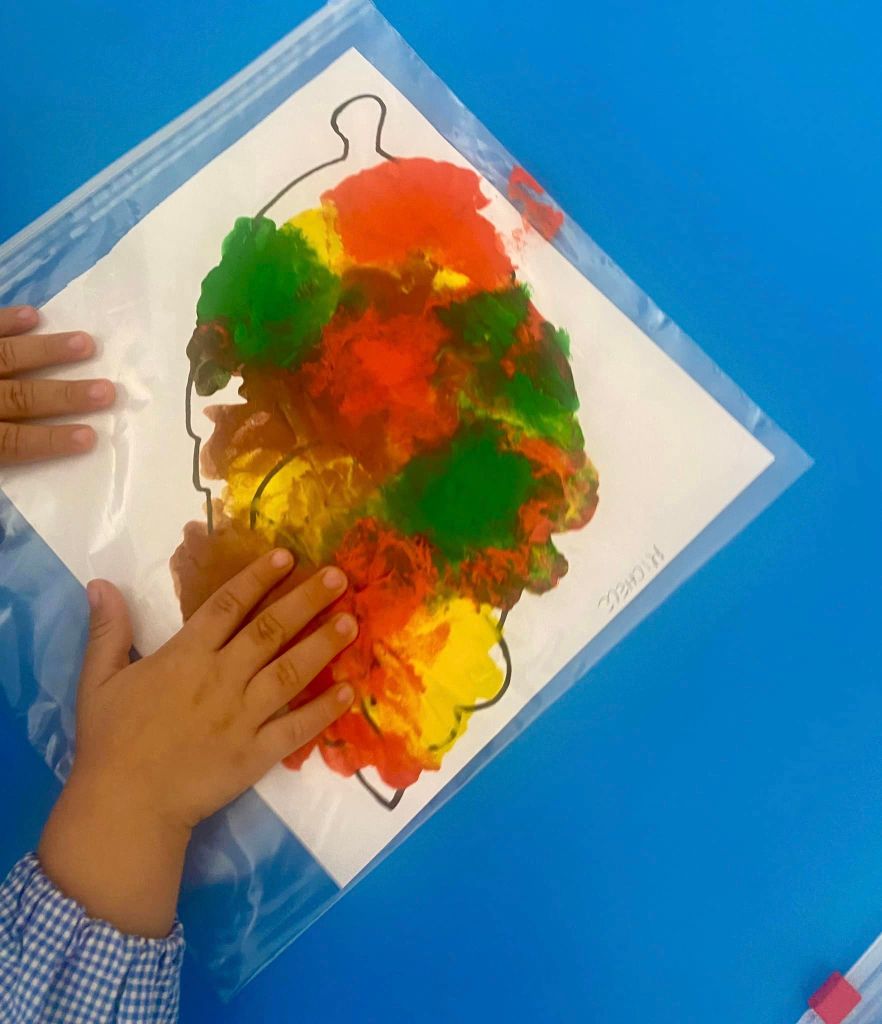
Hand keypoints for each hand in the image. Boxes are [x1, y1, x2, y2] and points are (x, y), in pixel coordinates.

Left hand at [0, 304, 114, 463]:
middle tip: (107, 391)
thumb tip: (30, 450)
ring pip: (7, 357)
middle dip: (65, 394)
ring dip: (48, 351)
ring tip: (86, 344)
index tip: (91, 438)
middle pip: (21, 397)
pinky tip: (33, 315)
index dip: (51, 440)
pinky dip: (7, 320)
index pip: (15, 441)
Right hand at [39, 548, 356, 935]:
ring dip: (323, 645)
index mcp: (185, 656)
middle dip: (307, 600)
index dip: (257, 577)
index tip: (286, 555)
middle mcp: (221, 678)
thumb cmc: (110, 742)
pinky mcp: (256, 753)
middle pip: (270, 630)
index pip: (227, 605)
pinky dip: (324, 711)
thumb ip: (108, 631)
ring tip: (352, 622)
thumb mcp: (97, 681)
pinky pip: (297, 728)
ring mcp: (243, 716)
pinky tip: (348, 691)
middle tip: (339, 577)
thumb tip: (101, 583)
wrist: (125, 807)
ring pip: (290, 672)